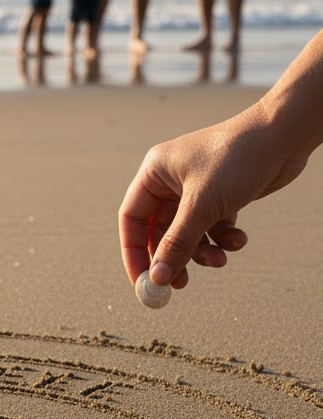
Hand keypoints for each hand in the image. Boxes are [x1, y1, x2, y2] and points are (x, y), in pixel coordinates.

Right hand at [118, 103, 309, 289]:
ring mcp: (196, 188)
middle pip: (159, 231)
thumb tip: (157, 278)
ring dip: (203, 251)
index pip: (132, 219)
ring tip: (221, 260)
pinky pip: (212, 227)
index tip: (141, 281)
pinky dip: (223, 238)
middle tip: (178, 284)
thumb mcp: (202, 206)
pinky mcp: (220, 195)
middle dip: (172, 257)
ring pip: (188, 233)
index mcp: (155, 173)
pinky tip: (239, 239)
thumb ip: (177, 244)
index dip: (133, 252)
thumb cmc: (238, 159)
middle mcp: (170, 181)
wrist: (287, 133)